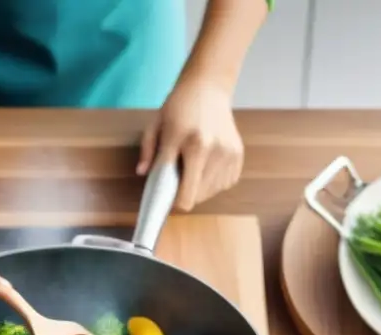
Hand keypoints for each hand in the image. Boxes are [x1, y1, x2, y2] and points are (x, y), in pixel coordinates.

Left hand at [137, 77, 243, 210]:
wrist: (208, 87)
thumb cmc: (178, 106)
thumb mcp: (156, 124)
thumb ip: (148, 150)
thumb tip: (142, 173)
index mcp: (191, 143)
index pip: (185, 195)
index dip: (173, 202)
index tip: (166, 197)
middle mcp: (214, 150)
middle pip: (197, 197)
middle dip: (184, 192)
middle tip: (177, 175)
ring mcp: (229, 154)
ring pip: (210, 193)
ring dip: (198, 187)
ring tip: (192, 165)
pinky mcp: (238, 155)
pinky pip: (223, 184)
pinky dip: (212, 180)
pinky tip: (205, 163)